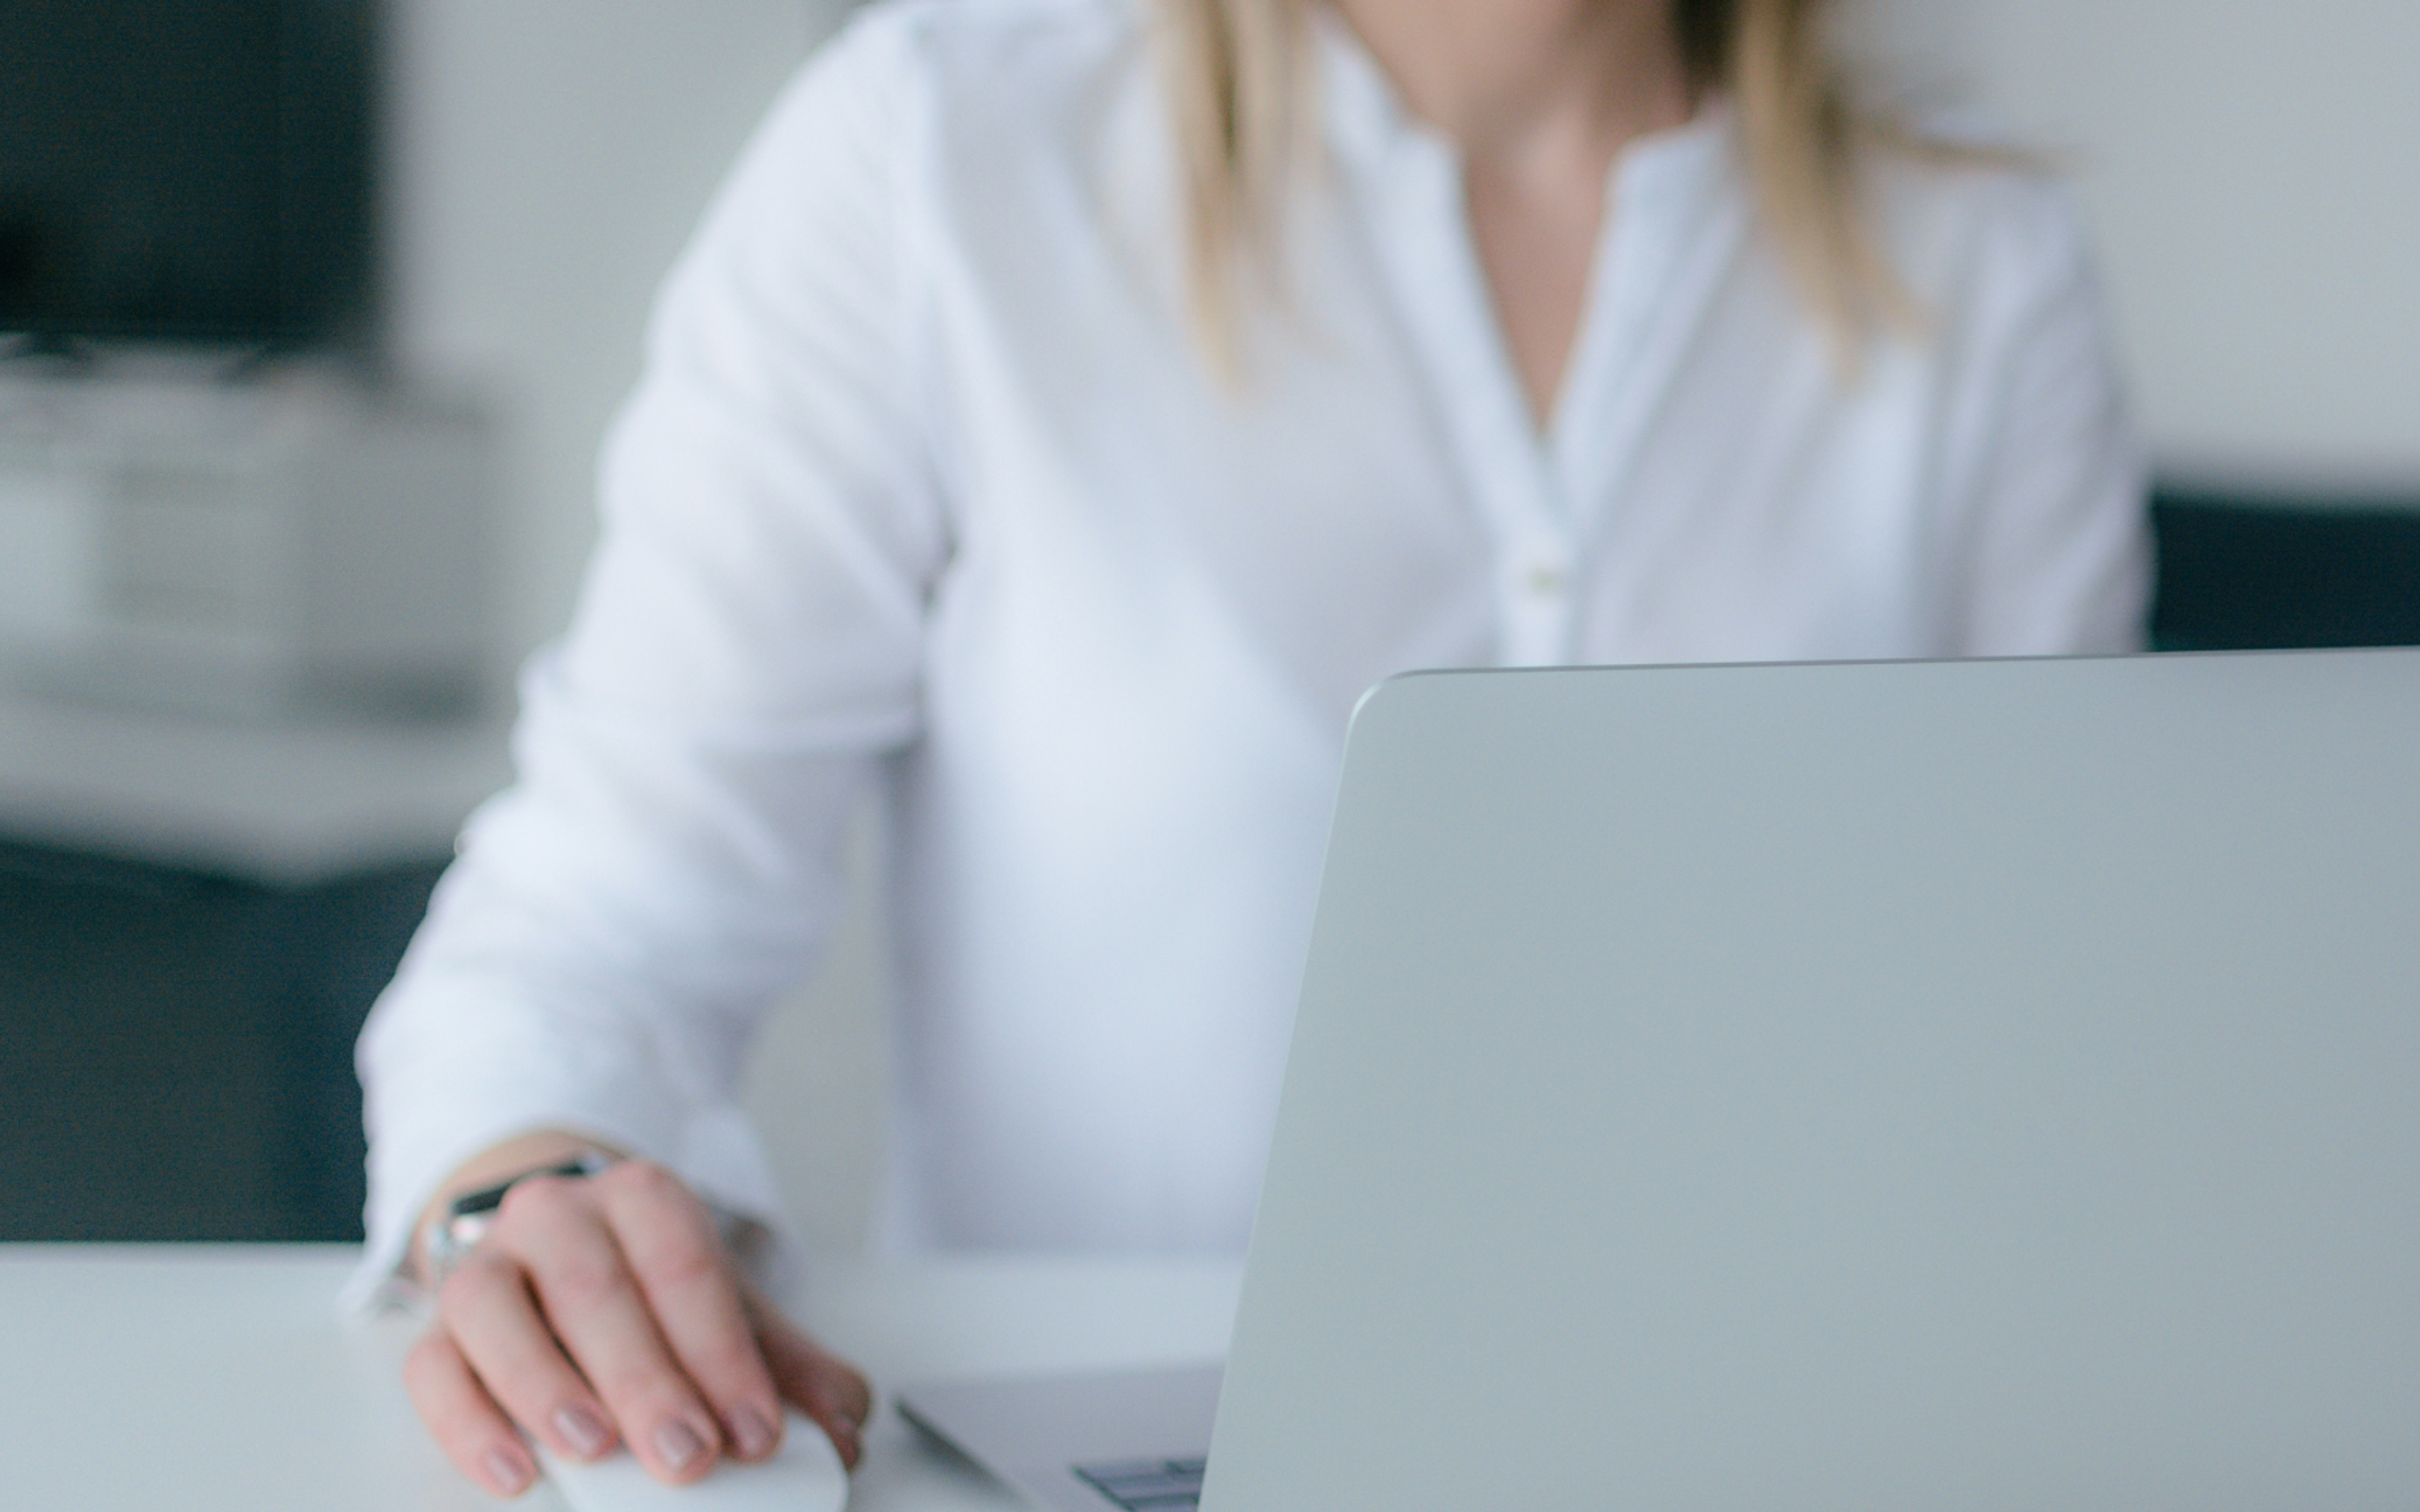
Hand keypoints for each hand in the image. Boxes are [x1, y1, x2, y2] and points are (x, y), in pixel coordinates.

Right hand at [402, 1150, 871, 1498]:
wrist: (557, 1254)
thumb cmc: (650, 1292)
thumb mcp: (725, 1312)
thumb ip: (790, 1367)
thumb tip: (844, 1426)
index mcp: (641, 1197)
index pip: (686, 1268)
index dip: (723, 1353)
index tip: (756, 1430)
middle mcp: (557, 1215)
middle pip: (596, 1289)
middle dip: (648, 1380)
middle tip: (688, 1454)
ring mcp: (487, 1265)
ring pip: (496, 1311)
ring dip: (546, 1386)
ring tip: (593, 1449)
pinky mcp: (437, 1327)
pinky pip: (434, 1367)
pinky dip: (468, 1424)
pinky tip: (515, 1473)